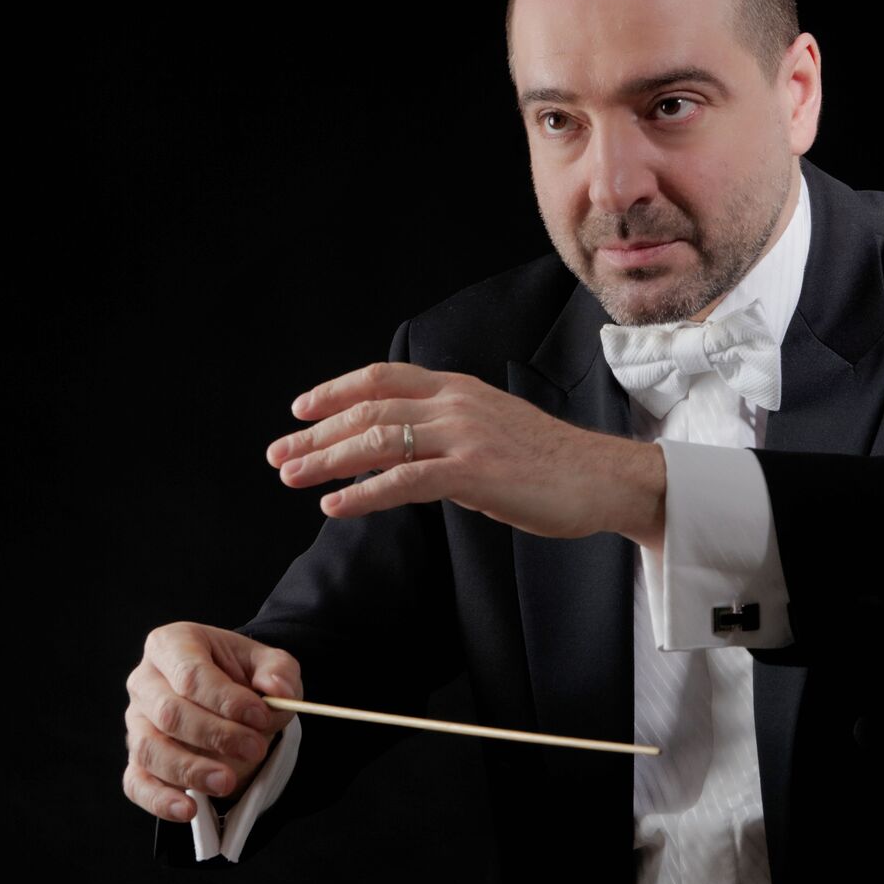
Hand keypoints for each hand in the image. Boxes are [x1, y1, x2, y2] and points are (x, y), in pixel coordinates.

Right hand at [122, 622, 300, 822]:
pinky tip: (187, 810)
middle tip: (255, 748)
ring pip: (150, 749)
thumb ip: (278, 672)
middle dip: (215, 735)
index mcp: (172, 644)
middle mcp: (145, 681)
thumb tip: (278, 691)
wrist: (233, 699)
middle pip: (170, 713)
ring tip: (228, 783)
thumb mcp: (270, 663)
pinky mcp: (137, 758)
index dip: (225, 699)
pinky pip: (136, 782)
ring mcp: (136, 722)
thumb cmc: (245, 676)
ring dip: (190, 770)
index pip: (190, 673)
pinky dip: (159, 799)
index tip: (260, 716)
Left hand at [267, 361, 666, 550]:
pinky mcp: (474, 471)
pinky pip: (404, 480)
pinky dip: (363, 493)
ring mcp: (465, 435)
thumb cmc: (553, 465)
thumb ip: (452, 435)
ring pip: (378, 440)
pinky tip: (334, 505)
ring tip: (291, 478)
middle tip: (278, 456)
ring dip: (326, 460)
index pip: (382, 377)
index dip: (336, 391)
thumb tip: (414, 459)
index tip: (300, 410)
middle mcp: (456, 403)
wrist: (604, 478)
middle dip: (316, 434)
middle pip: (368, 408)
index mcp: (460, 389)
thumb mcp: (494, 432)